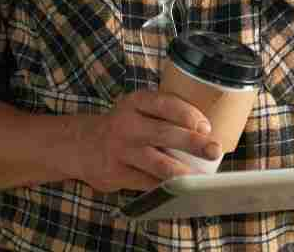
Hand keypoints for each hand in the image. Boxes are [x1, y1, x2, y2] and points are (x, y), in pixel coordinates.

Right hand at [67, 90, 220, 192]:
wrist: (80, 145)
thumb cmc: (122, 127)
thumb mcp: (136, 109)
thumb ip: (163, 115)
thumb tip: (206, 133)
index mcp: (135, 102)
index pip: (165, 104)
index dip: (188, 115)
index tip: (205, 126)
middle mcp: (126, 124)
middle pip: (165, 133)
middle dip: (193, 143)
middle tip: (214, 150)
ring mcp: (120, 150)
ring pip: (158, 163)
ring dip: (183, 172)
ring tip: (201, 179)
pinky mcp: (116, 173)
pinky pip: (147, 182)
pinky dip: (167, 187)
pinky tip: (182, 190)